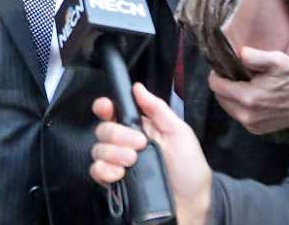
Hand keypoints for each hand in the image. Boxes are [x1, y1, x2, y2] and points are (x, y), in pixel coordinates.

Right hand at [90, 83, 212, 224]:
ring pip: (98, 150)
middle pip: (103, 130)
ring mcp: (118, 164)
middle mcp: (125, 144)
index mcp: (141, 128)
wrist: (192, 202)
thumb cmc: (190, 167)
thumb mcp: (179, 132)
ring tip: (132, 162)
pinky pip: (96, 172)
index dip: (105, 107)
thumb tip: (137, 87)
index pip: (114, 112)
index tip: (106, 107)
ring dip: (113, 153)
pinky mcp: (114, 183)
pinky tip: (120, 174)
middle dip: (117, 134)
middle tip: (139, 144)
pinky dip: (104, 170)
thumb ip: (157, 109)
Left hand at [208, 47, 288, 134]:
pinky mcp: (256, 130)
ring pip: (228, 107)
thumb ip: (253, 56)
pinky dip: (241, 106)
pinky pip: (239, 115)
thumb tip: (237, 54)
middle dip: (225, 85)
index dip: (218, 74)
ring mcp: (251, 125)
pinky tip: (254, 97)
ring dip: (233, 95)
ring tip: (247, 85)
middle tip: (238, 75)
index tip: (226, 67)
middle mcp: (247, 115)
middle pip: (220, 97)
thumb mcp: (276, 60)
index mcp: (248, 97)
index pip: (216, 85)